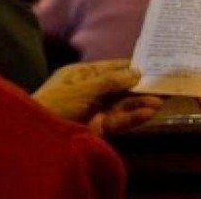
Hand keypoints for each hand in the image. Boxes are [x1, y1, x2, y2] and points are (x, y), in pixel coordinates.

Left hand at [33, 59, 162, 133]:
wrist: (36, 137)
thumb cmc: (54, 103)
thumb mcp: (82, 88)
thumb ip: (111, 81)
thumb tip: (136, 72)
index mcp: (82, 75)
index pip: (112, 68)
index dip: (132, 66)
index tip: (154, 63)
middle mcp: (92, 91)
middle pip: (122, 87)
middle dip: (142, 86)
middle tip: (165, 83)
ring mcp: (96, 110)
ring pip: (124, 105)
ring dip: (142, 103)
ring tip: (161, 100)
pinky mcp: (99, 128)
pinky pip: (121, 120)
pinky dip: (135, 117)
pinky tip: (148, 112)